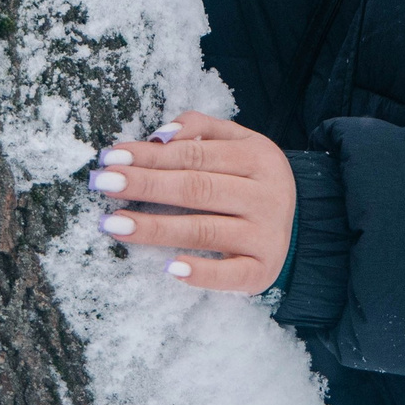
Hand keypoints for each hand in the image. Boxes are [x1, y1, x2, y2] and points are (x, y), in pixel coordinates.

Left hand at [88, 110, 295, 293]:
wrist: (303, 225)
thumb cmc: (252, 180)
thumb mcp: (239, 143)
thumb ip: (201, 129)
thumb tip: (159, 134)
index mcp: (258, 157)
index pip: (194, 154)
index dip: (150, 155)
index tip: (111, 156)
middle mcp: (266, 194)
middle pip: (196, 188)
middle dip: (144, 184)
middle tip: (102, 183)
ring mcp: (266, 235)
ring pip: (204, 230)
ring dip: (155, 228)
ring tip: (113, 224)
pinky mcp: (262, 271)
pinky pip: (229, 275)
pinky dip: (200, 272)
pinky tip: (169, 269)